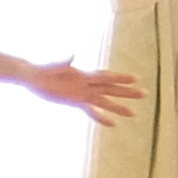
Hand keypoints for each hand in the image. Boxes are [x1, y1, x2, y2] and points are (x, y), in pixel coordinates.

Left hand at [27, 60, 145, 126]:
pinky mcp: (76, 102)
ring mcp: (82, 93)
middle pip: (110, 89)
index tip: (136, 78)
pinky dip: (101, 117)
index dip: (120, 77)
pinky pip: (91, 111)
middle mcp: (86, 84)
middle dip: (127, 92)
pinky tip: (113, 124)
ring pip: (104, 101)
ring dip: (118, 107)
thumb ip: (63, 61)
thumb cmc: (43, 68)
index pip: (105, 77)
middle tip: (144, 94)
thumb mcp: (52, 65)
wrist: (33, 77)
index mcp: (83, 74)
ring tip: (133, 113)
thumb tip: (73, 54)